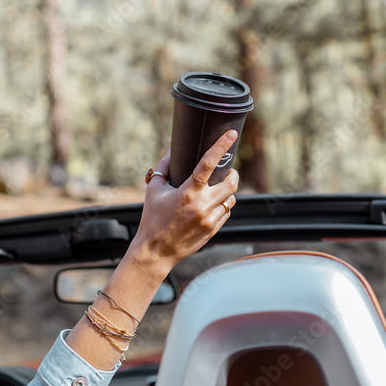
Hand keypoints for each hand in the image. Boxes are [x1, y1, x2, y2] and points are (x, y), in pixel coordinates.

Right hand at [66, 130, 238, 369]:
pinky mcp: (213, 230)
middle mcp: (202, 205)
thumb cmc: (152, 219)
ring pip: (231, 199)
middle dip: (233, 174)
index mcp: (188, 192)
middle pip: (231, 183)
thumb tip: (172, 150)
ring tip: (217, 189)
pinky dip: (223, 205)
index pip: (208, 163)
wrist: (155, 251)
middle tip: (228, 171)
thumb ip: (163, 168)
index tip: (232, 134)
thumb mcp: (154, 191)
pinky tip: (213, 205)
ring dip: (227, 191)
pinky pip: (227, 213)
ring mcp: (210, 219)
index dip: (221, 146)